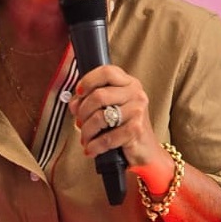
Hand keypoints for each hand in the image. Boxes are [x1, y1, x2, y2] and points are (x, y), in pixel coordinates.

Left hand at [67, 64, 171, 185]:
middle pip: (98, 95)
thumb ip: (89, 101)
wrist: (145, 149)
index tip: (78, 93)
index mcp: (128, 83)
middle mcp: (136, 94)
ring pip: (100, 117)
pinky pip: (107, 137)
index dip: (88, 80)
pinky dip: (94, 145)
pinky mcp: (137, 130)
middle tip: (79, 122)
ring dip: (87, 131)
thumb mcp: (108, 108)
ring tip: (85, 138)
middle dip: (82, 112)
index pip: (106, 72)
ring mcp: (138, 111)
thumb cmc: (122, 126)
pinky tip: (91, 149)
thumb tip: (74, 103)